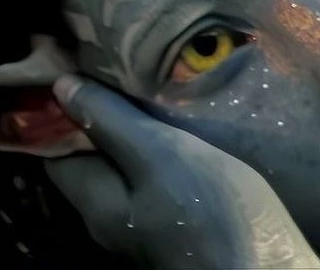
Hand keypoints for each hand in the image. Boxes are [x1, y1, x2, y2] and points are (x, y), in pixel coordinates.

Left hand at [45, 75, 319, 269]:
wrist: (263, 266)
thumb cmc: (208, 212)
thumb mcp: (158, 157)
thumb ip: (110, 122)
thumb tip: (60, 87)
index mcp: (97, 199)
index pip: (56, 150)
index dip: (63, 110)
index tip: (82, 71)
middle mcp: (114, 212)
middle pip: (94, 155)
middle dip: (105, 112)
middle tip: (124, 70)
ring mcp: (148, 216)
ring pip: (128, 162)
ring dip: (138, 126)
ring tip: (156, 87)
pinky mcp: (180, 215)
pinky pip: (158, 173)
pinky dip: (164, 145)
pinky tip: (187, 124)